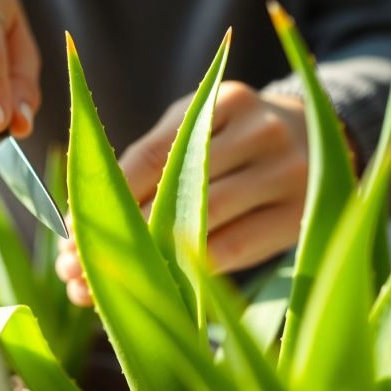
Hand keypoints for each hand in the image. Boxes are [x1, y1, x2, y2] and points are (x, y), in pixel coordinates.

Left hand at [56, 81, 308, 305]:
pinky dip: (186, 272)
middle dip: (121, 235)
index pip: (153, 154)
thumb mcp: (199, 127)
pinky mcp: (297, 216)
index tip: (70, 233)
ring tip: (101, 288)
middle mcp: (261, 132)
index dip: (107, 197)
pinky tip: (155, 285)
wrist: (320, 141)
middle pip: (176, 192)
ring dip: (147, 260)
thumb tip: (84, 224)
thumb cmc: (236, 139)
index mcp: (225, 102)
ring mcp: (287, 175)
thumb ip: (152, 164)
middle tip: (74, 270)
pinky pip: (232, 251)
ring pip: (201, 224)